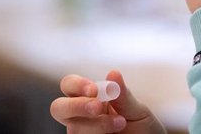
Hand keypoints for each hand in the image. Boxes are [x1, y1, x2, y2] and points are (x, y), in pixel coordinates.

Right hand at [50, 70, 166, 133]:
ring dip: (97, 125)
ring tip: (121, 123)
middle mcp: (80, 116)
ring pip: (73, 128)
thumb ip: (123, 95)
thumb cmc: (142, 126)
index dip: (76, 85)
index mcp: (90, 97)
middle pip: (58, 108)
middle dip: (76, 105)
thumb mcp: (137, 109)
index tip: (94, 90)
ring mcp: (82, 133)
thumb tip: (113, 73)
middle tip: (97, 108)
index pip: (69, 85)